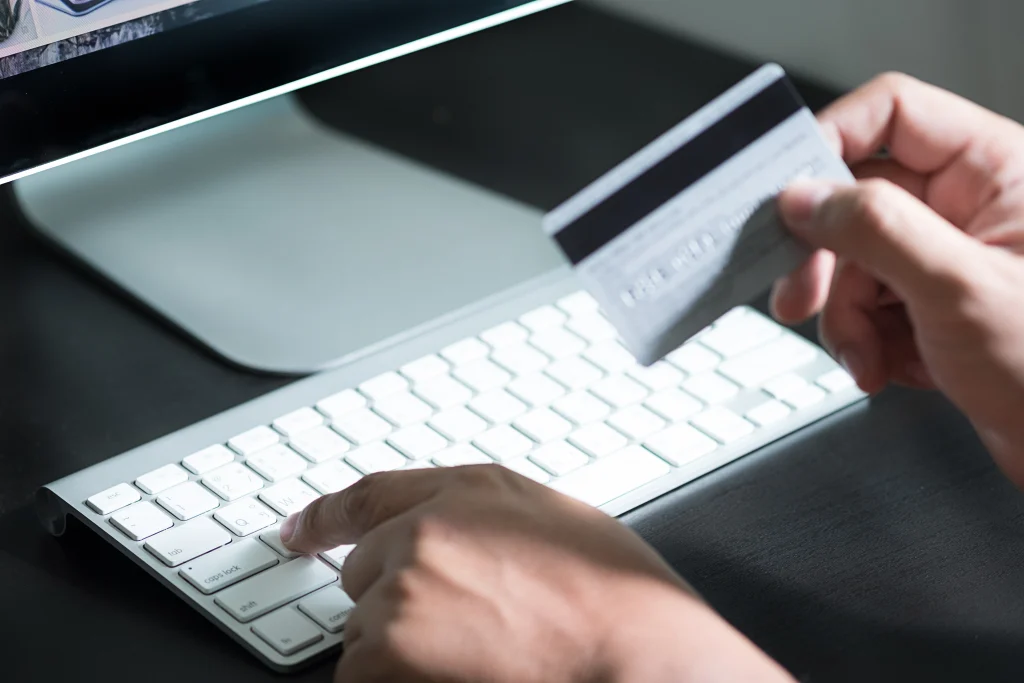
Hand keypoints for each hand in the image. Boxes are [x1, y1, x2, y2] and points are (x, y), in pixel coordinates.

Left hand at [280, 465, 793, 682]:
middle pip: (365, 576)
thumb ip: (478, 514)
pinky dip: (395, 680)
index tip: (297, 531)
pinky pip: (362, 675)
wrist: (637, 656)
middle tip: (467, 629)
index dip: (325, 516)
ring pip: (365, 634)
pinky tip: (461, 674)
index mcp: (461, 493)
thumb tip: (439, 529)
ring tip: (479, 657)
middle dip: (397, 602)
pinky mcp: (384, 658)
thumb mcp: (549, 518)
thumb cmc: (611, 597)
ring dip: (399, 652)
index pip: (368, 496)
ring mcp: (399, 598)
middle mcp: (421, 536)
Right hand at [773, 73, 1023, 485]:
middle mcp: (969, 205)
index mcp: (996, 170)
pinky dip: (863, 341)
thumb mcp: (957, 290)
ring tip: (867, 356)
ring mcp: (948, 256)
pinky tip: (885, 368)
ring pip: (853, 261)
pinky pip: (866, 304)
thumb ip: (876, 230)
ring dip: (845, 316)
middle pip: (857, 198)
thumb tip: (805, 198)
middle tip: (800, 294)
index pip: (892, 115)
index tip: (787, 196)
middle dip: (826, 259)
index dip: (830, 145)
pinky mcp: (932, 304)